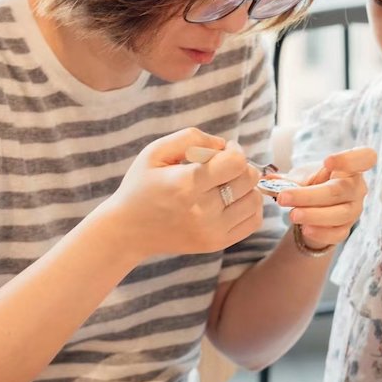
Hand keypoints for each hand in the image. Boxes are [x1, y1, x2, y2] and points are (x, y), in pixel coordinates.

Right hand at [96, 128, 263, 260]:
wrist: (128, 231)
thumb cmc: (141, 186)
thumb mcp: (155, 152)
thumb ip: (191, 138)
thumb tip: (224, 145)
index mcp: (186, 184)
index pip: (235, 162)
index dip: (234, 150)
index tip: (223, 150)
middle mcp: (202, 211)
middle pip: (248, 179)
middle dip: (241, 166)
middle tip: (223, 167)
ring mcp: (211, 231)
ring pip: (254, 200)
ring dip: (246, 187)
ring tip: (226, 184)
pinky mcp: (216, 243)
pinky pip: (252, 221)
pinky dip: (249, 206)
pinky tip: (231, 200)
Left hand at [276, 147, 375, 248]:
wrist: (316, 208)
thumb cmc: (313, 184)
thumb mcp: (302, 176)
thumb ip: (288, 178)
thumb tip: (267, 179)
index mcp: (351, 167)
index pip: (365, 158)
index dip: (349, 159)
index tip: (327, 161)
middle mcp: (357, 188)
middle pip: (338, 190)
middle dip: (309, 195)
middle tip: (283, 198)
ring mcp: (354, 210)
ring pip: (339, 214)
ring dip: (313, 215)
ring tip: (292, 215)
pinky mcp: (346, 229)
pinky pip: (337, 233)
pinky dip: (320, 232)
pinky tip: (304, 229)